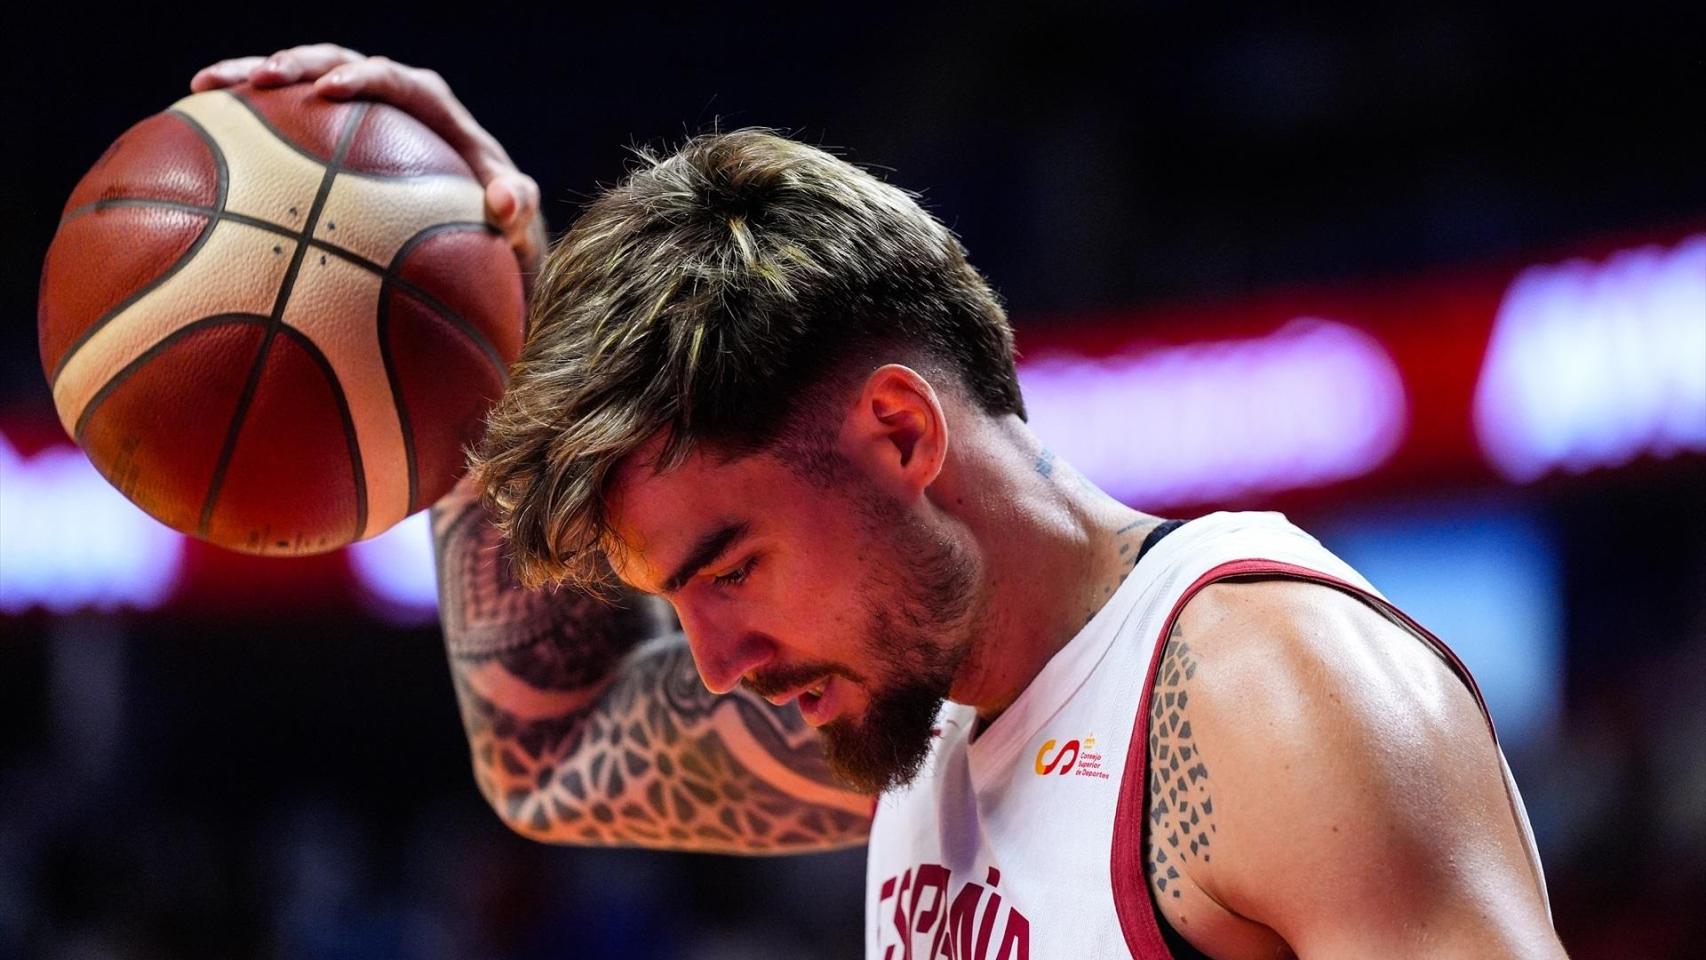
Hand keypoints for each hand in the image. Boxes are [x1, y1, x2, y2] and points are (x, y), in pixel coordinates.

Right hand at [190, 44, 545, 279]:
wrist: (473, 246)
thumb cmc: (496, 237)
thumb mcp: (518, 231)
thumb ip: (519, 212)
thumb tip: (507, 200)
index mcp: (436, 113)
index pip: (401, 81)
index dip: (366, 76)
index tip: (333, 89)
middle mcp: (392, 104)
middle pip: (338, 63)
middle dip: (298, 63)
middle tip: (260, 78)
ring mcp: (353, 121)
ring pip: (299, 86)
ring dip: (252, 79)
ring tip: (205, 86)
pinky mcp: (324, 141)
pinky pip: (280, 127)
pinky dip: (242, 126)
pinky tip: (193, 136)